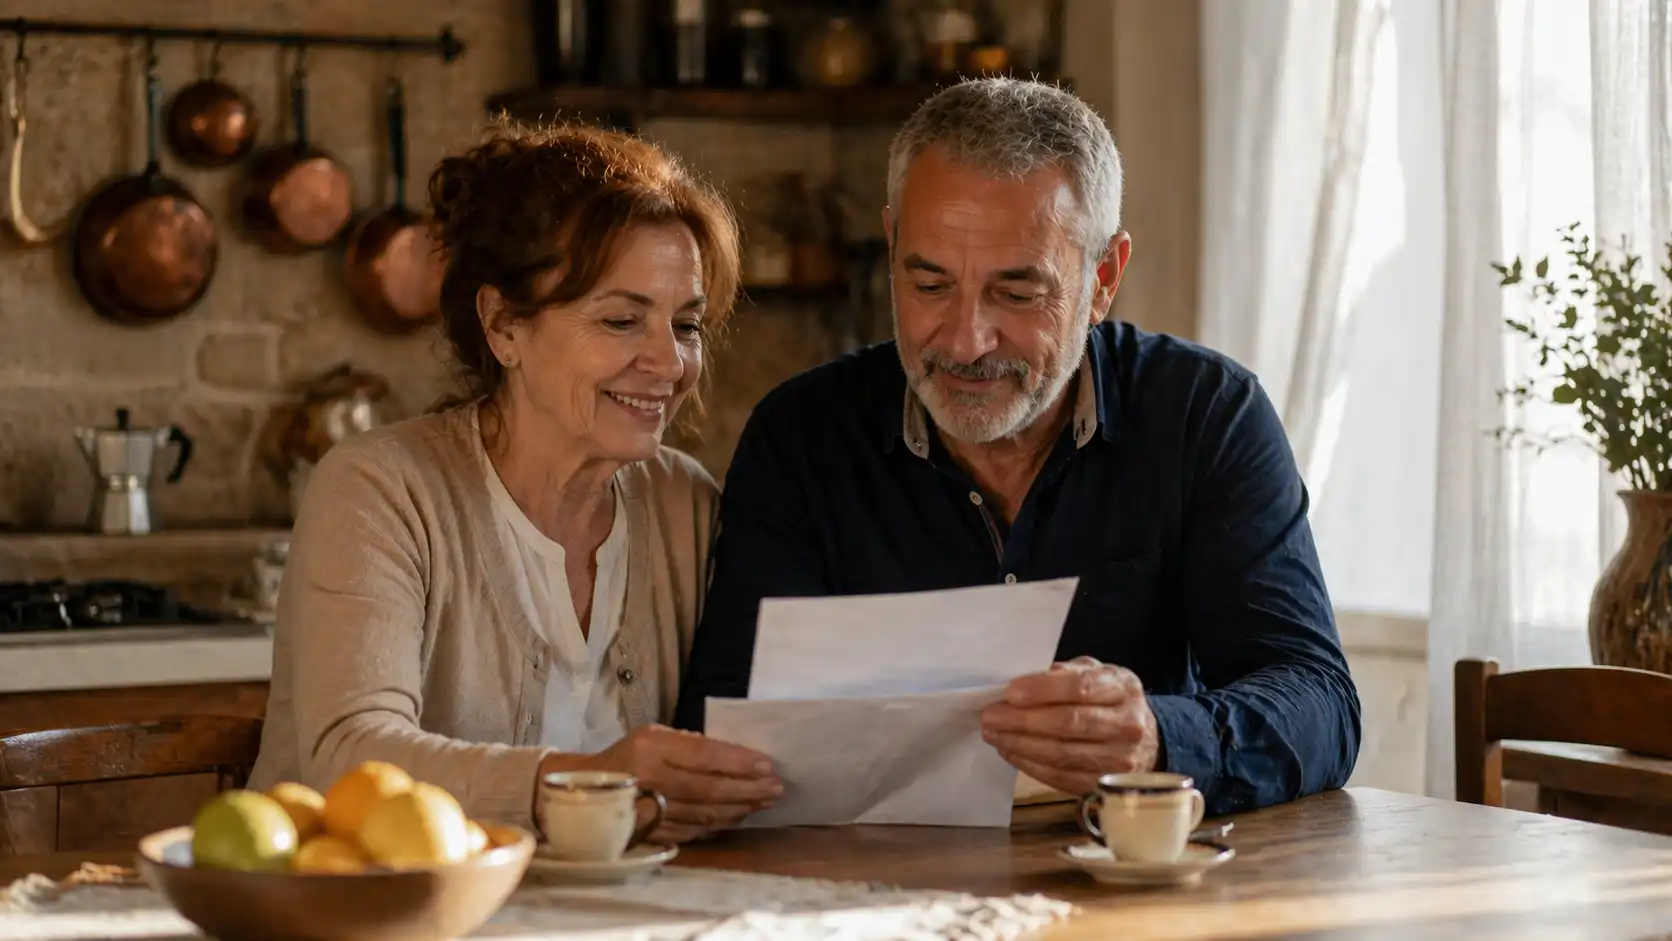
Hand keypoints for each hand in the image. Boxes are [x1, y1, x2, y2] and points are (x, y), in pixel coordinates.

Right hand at [555, 725, 781, 844]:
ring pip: (705, 814)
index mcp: (651, 747)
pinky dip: (718, 825)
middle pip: (710, 789)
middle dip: (749, 790)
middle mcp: (650, 779)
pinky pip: (693, 831)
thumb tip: (734, 757)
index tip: (767, 765)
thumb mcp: (652, 735)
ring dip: (739, 810)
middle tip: (776, 789)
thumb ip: (689, 744)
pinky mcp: (649, 833)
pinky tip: (736, 818)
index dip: (739, 762)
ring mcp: (648, 811)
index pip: (705, 755)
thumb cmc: (625, 756)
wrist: (582, 790)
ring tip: (764, 803)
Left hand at [979, 657, 1159, 796]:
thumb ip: (1065, 673)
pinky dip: (1030, 764)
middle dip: (1022, 720)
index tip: (1010, 692)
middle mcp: (1127, 725)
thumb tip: (1026, 681)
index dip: (1042, 690)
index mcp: (1123, 688)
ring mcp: (1118, 759)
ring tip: (994, 734)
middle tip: (990, 716)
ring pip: (1061, 754)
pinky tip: (1010, 752)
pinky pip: (1060, 777)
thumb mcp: (1095, 673)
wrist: (1146, 740)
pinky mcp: (1104, 785)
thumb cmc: (1109, 699)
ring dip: (1020, 744)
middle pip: (1068, 723)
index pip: (1081, 687)